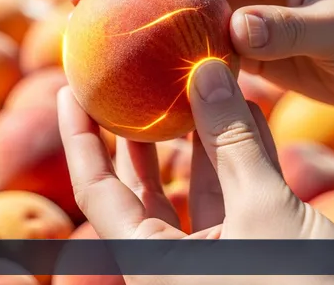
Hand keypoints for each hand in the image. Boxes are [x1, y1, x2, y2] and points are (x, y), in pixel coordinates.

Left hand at [57, 59, 333, 284]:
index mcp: (150, 261)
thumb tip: (206, 73)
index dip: (78, 136)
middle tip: (130, 77)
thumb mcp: (266, 211)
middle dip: (136, 129)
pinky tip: (246, 111)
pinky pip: (233, 195)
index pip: (95, 189)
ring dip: (196, 134)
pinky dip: (238, 154)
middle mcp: (170, 261)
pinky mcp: (248, 251)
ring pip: (190, 186)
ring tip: (192, 80)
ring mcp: (211, 256)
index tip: (68, 89)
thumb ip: (235, 144)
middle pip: (138, 185)